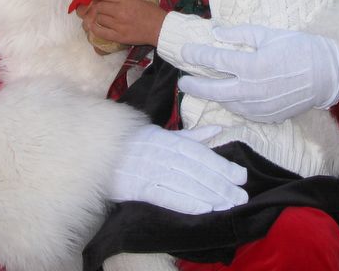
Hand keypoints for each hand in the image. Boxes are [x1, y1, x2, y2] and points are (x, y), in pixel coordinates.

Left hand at [87, 0, 166, 46]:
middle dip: (98, 7)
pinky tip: (97, 26)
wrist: (160, 28)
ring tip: (104, 18)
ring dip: (99, 18)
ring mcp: (118, 24)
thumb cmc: (151, 12)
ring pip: (99, 18)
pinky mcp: (118, 36)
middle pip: (99, 7)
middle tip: (100, 9)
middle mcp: (120, 10)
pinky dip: (96, 28)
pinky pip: (100, 31)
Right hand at [108, 124, 247, 213]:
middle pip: (196, 170)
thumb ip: (192, 136)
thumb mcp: (163, 135)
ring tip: (228, 205)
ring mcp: (150, 170)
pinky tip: (204, 208)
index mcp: (168, 140)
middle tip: (241, 196)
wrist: (98, 151)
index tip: (241, 176)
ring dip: (209, 195)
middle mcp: (162, 154)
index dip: (221, 166)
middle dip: (220, 184)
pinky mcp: (138, 188)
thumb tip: (217, 130)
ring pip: (185, 183)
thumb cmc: (134, 143)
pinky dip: (186, 201)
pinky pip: (166, 195)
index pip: (200, 154)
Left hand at [178, 24, 338, 122]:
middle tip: (183, 82)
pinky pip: (243, 111)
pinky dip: (233, 103)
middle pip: (212, 90)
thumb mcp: (269, 35)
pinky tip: (229, 96)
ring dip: (213, 95)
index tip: (184, 52)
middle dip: (194, 86)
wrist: (327, 74)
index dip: (195, 56)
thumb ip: (239, 35)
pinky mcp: (267, 116)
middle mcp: (251, 89)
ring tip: (205, 88)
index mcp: (251, 65)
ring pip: (226, 103)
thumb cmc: (299, 49)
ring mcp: (259, 106)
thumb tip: (216, 33)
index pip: (214, 61)